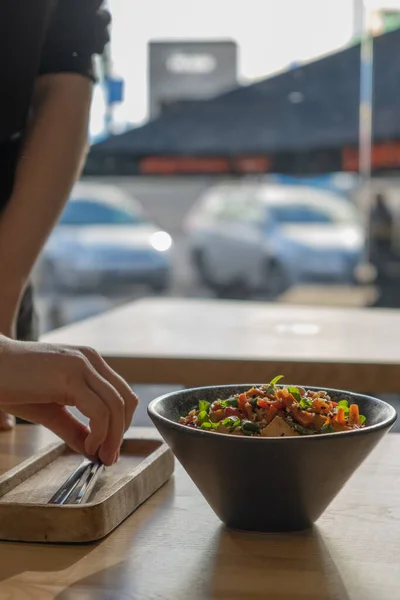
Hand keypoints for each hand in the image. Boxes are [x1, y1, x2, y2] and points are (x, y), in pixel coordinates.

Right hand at [0, 338, 137, 464]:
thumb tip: (94, 450)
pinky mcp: (70, 376)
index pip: (122, 394)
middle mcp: (90, 359)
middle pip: (126, 400)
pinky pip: (100, 410)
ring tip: (98, 455)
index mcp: (90, 362)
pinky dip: (100, 433)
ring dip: (113, 437)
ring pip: (117, 406)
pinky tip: (87, 446)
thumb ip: (74, 428)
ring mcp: (82, 364)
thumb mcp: (51, 410)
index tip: (110, 448)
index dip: (122, 425)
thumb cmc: (14, 386)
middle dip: (121, 433)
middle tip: (108, 457)